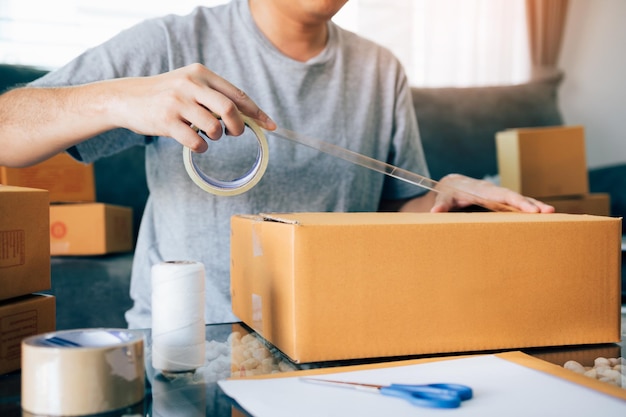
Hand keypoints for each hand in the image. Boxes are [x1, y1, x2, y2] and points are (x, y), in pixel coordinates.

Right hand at [110, 63, 275, 151]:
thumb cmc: (166, 95)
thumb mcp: (189, 84)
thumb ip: (214, 95)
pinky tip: (197, 143)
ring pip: (214, 127)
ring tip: (209, 135)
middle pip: (230, 108)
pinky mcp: (166, 121)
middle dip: (239, 126)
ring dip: (217, 136)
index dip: (256, 112)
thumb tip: (248, 115)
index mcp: (201, 73)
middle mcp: (190, 84)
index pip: (237, 94)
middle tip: (234, 134)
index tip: (270, 125)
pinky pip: (196, 141)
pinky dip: (202, 147)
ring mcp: (177, 102)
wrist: (127, 98)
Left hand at [431, 174, 554, 212]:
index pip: (504, 195)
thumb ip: (441, 203)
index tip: (531, 210)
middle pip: (516, 197)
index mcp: (484, 190)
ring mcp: (500, 197)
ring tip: (552, 214)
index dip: (518, 202)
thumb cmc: (448, 191)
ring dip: (535, 207)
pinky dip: (529, 210)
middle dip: (532, 204)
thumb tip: (435, 211)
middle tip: (549, 212)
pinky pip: (517, 206)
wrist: (452, 185)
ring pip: (520, 200)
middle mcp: (495, 192)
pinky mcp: (501, 203)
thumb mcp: (443, 196)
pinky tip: (542, 218)